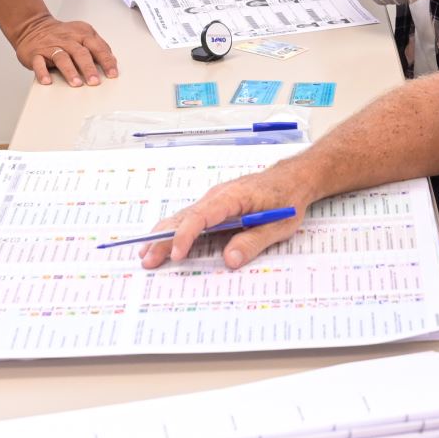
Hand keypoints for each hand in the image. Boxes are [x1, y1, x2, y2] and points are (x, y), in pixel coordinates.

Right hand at [10, 14, 118, 86]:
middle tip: (95, 81)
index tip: (112, 74)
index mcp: (82, 34)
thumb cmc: (62, 35)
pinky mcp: (36, 54)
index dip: (106, 61)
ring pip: (62, 58)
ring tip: (76, 83)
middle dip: (89, 68)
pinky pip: (39, 63)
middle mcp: (67, 39)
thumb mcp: (83, 35)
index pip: (97, 47)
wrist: (33, 27)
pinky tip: (47, 81)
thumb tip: (112, 62)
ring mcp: (51, 46)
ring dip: (70, 71)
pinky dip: (42, 72)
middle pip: (80, 53)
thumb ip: (98, 46)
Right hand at [138, 156, 322, 269]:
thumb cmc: (287, 199)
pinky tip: (163, 243)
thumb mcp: (278, 224)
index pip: (202, 216)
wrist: (293, 178)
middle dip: (163, 238)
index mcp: (232, 197)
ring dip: (164, 235)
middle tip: (147, 259)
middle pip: (184, 217)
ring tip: (146, 254)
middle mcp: (218, 196)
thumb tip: (229, 259)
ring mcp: (215, 200)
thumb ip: (253, 241)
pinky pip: (191, 218)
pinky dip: (175, 231)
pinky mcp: (215, 206)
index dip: (186, 235)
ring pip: (183, 217)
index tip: (176, 254)